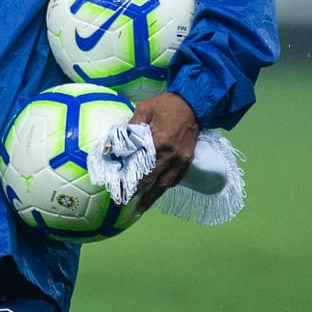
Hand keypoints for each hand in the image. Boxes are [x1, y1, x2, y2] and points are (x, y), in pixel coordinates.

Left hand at [129, 91, 200, 208]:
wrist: (194, 104)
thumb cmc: (167, 105)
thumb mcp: (145, 109)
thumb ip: (131, 126)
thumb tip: (117, 142)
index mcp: (160, 143)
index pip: (141, 167)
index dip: (130, 180)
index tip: (118, 189)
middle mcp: (172, 156)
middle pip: (152, 179)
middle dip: (138, 192)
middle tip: (123, 202)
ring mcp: (182, 160)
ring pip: (165, 184)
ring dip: (153, 196)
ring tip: (140, 206)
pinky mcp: (188, 161)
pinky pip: (176, 179)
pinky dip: (165, 187)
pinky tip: (157, 192)